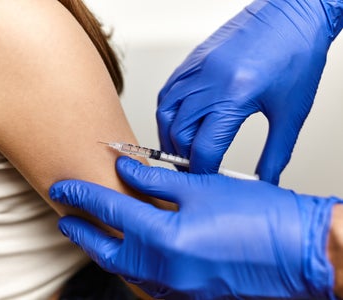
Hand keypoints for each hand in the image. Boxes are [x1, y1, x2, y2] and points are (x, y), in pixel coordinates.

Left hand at [50, 157, 340, 298]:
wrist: (299, 251)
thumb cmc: (259, 216)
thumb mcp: (201, 187)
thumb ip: (155, 180)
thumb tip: (126, 170)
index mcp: (165, 236)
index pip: (108, 212)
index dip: (82, 196)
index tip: (63, 188)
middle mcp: (165, 268)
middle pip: (106, 249)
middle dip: (81, 231)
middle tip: (65, 216)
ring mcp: (176, 286)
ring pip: (124, 268)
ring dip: (103, 249)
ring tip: (90, 233)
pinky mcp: (189, 293)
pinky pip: (146, 279)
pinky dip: (130, 264)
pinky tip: (128, 252)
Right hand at [157, 0, 337, 183]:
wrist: (293, 17)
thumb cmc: (297, 57)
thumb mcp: (291, 113)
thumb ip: (275, 153)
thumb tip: (266, 179)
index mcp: (235, 96)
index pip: (204, 147)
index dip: (203, 170)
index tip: (206, 178)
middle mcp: (209, 81)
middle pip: (179, 133)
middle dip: (183, 156)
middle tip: (193, 167)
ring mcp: (198, 68)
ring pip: (166, 112)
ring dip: (169, 136)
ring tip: (181, 149)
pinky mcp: (194, 59)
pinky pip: (168, 91)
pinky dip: (167, 112)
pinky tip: (178, 121)